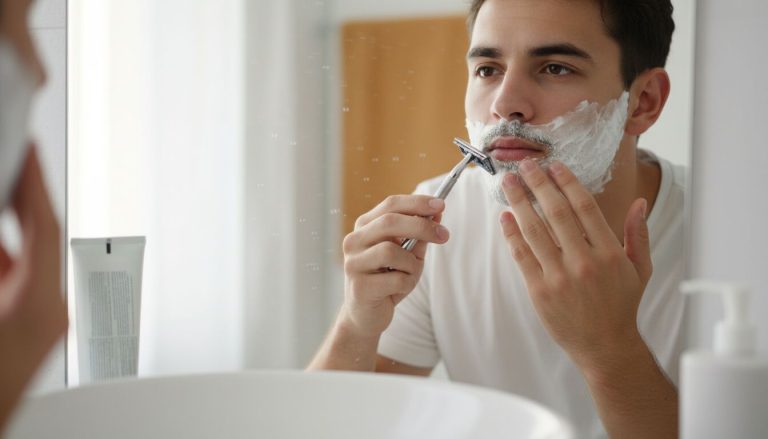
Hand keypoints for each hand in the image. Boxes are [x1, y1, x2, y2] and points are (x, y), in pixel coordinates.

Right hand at [0, 147, 67, 429]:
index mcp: (41, 304)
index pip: (45, 226)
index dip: (33, 182)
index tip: (26, 149)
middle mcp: (52, 312)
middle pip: (39, 238)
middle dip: (18, 201)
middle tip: (8, 164)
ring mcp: (46, 324)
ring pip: (28, 260)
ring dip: (7, 230)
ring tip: (0, 194)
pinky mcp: (33, 331)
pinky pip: (20, 280)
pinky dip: (4, 258)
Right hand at [340, 195, 448, 337]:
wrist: (366, 316)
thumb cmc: (388, 280)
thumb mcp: (409, 255)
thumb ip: (420, 235)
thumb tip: (437, 213)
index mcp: (365, 227)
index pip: (391, 205)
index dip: (417, 203)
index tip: (441, 204)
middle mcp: (354, 241)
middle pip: (390, 222)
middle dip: (422, 226)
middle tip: (444, 235)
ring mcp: (353, 263)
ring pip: (392, 251)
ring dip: (411, 264)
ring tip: (408, 274)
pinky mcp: (360, 287)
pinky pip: (396, 279)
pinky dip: (407, 284)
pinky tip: (398, 290)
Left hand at [499, 159, 650, 370]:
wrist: (605, 346)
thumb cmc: (622, 305)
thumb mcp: (640, 269)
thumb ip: (638, 234)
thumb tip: (639, 202)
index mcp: (609, 252)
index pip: (584, 207)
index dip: (566, 182)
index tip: (553, 166)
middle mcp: (584, 262)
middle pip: (556, 212)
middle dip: (538, 184)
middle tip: (524, 165)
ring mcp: (560, 277)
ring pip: (535, 230)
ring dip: (519, 202)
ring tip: (508, 182)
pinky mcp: (539, 291)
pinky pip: (522, 256)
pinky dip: (511, 234)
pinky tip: (505, 216)